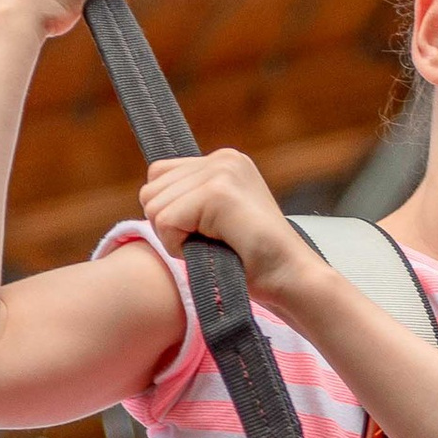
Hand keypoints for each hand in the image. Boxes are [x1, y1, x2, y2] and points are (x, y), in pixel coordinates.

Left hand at [141, 148, 310, 305]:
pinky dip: (181, 247)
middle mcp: (223, 158)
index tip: (205, 231)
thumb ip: (189, 198)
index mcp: (224, 160)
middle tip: (210, 242)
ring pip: (155, 207)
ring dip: (177, 238)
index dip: (170, 212)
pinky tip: (214, 249)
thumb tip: (147, 195)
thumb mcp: (217, 217)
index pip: (157, 174)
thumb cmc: (252, 260)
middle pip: (151, 190)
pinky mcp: (218, 193)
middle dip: (170, 226)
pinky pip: (166, 222)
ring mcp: (222, 172)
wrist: (290, 278)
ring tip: (214, 245)